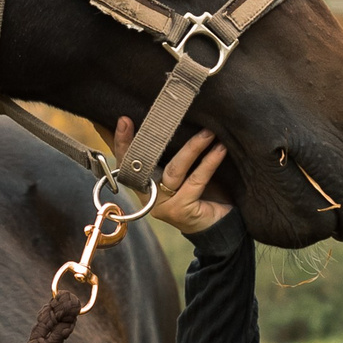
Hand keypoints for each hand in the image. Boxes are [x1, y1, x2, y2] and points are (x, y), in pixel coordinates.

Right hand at [115, 117, 229, 234]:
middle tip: (162, 115)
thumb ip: (171, 154)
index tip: (124, 120)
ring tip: (208, 132)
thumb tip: (167, 120)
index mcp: (145, 186)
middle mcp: (150, 197)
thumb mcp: (183, 172)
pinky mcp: (182, 210)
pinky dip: (209, 162)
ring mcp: (164, 206)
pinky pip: (196, 180)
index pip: (127, 161)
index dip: (122, 142)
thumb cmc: (202, 195)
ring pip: (175, 169)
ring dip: (192, 148)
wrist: (220, 227)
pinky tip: (220, 149)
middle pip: (145, 164)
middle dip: (150, 139)